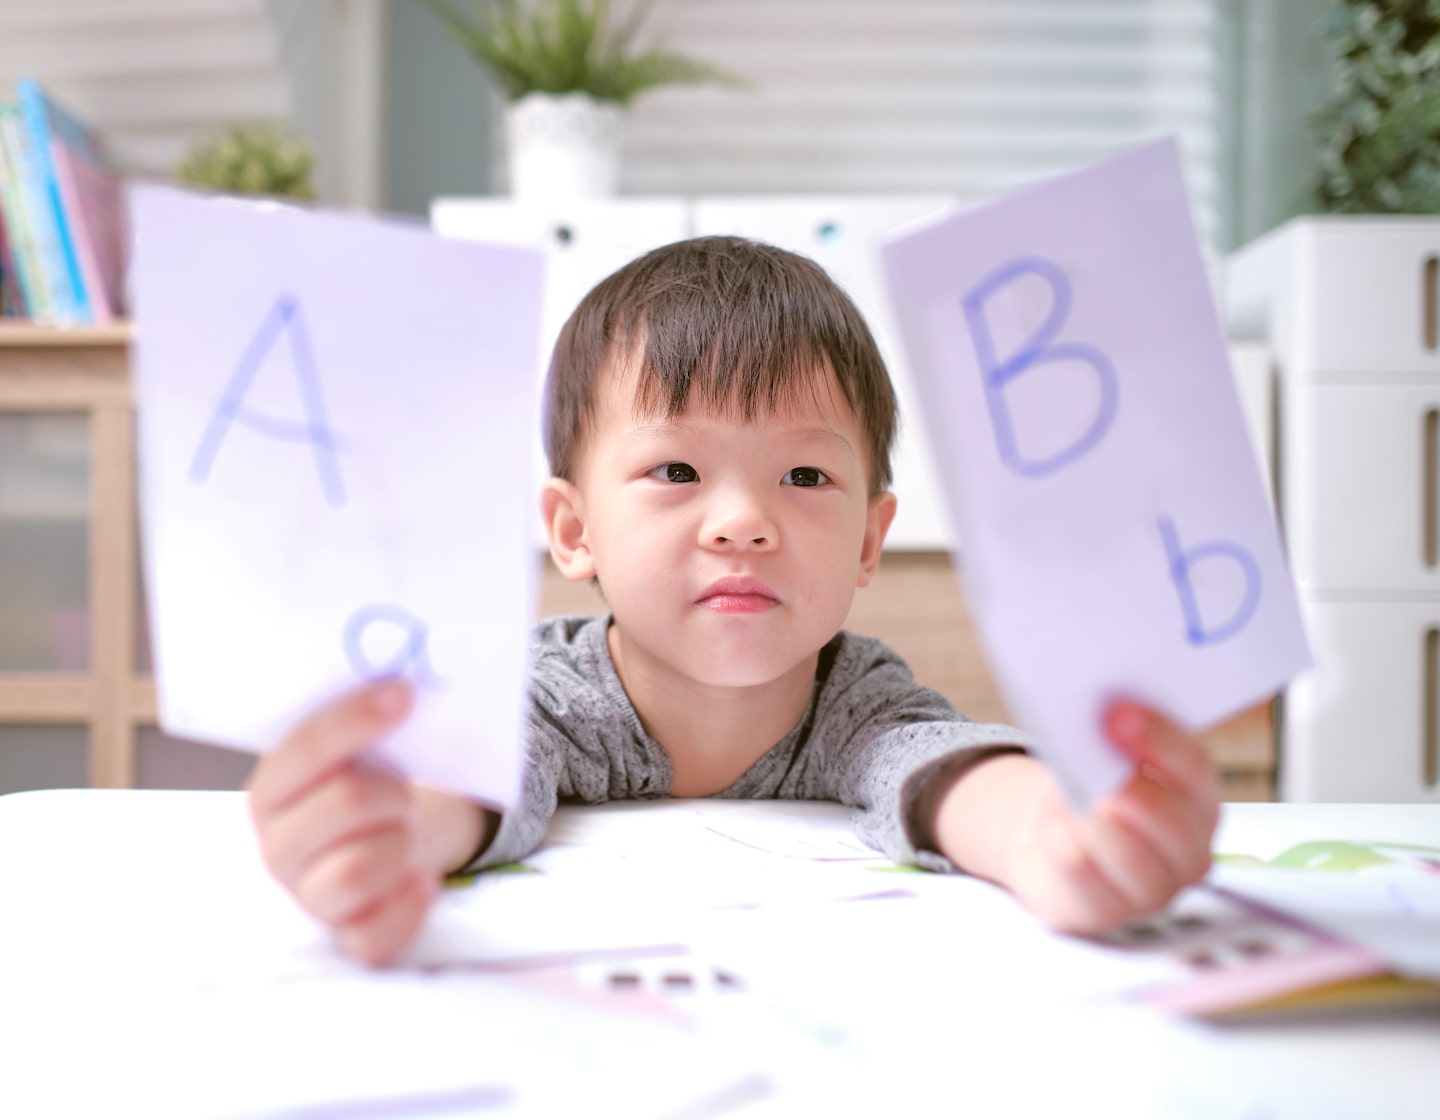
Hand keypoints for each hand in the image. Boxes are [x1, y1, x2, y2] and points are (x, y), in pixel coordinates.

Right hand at [247, 678, 487, 965]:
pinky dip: (410, 903)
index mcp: (271, 791)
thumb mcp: (358, 749)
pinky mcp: (349, 937)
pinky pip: (377, 934)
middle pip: (344, 804)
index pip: (304, 750)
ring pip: (357, 871)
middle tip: (404, 791)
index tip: (404, 694)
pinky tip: (422, 878)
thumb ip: (364, 717)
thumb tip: (401, 682)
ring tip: (406, 830)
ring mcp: (310, 898)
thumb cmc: (369, 783)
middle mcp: (279, 847)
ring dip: (399, 841)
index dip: (355, 719)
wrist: (385, 841)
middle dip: (390, 790)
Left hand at [1002, 699, 1220, 934]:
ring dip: (1090, 820)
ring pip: (1129, 857)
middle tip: (1093, 769)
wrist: (1053, 840)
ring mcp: (1153, 890)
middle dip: (1129, 791)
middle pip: (1170, 822)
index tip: (1118, 714)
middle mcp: (1188, 850)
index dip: (1158, 739)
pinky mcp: (1107, 913)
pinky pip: (1084, 877)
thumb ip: (1108, 742)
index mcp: (1198, 800)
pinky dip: (1063, 843)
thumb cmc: (1086, 789)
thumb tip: (1094, 728)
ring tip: (1064, 796)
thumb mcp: (1100, 758)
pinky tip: (1052, 826)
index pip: (1194, 769)